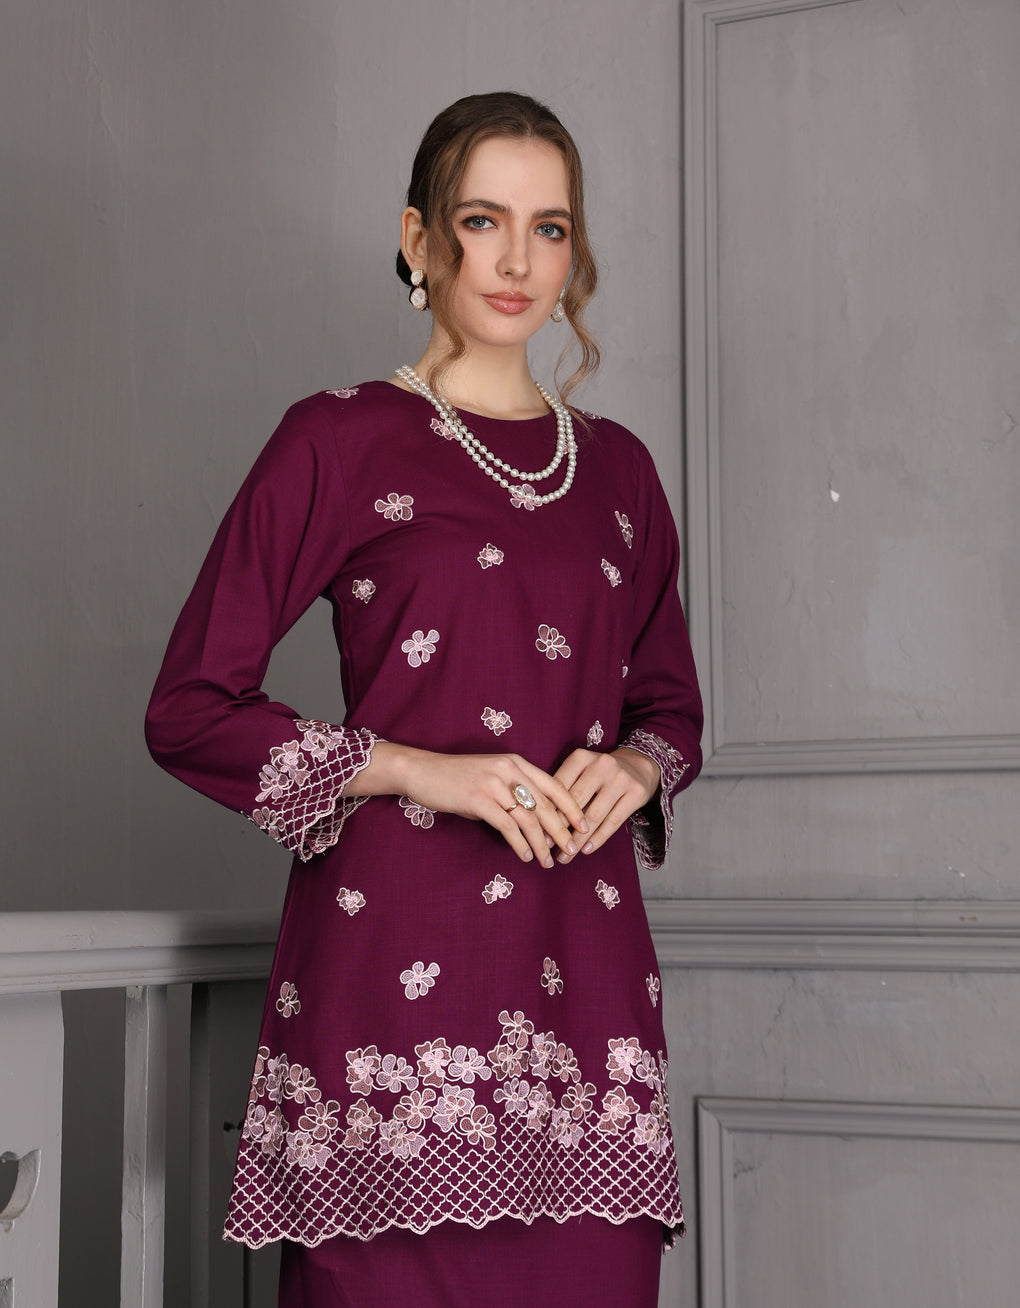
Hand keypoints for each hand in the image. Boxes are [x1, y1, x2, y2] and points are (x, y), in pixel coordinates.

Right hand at [355, 743, 589, 867]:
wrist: (423, 771)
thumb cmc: (459, 778)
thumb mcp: (492, 777)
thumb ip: (514, 792)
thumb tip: (536, 820)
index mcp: (516, 763)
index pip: (554, 785)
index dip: (572, 807)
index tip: (584, 827)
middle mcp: (508, 770)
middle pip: (545, 804)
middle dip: (562, 831)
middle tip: (572, 850)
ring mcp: (493, 784)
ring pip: (528, 818)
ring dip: (542, 843)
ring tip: (548, 861)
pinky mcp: (478, 800)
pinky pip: (507, 826)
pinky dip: (520, 844)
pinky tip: (526, 855)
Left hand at [552, 747, 660, 862]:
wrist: (637, 766)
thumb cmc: (599, 774)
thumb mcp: (580, 771)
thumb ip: (563, 790)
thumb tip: (541, 823)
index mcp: (581, 757)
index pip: (560, 787)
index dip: (548, 811)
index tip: (538, 832)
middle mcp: (601, 764)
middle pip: (576, 802)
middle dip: (560, 828)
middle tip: (548, 848)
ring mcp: (620, 778)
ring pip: (594, 816)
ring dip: (578, 840)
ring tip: (566, 856)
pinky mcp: (636, 792)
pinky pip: (613, 821)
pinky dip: (598, 838)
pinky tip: (586, 850)